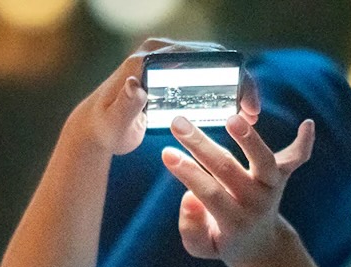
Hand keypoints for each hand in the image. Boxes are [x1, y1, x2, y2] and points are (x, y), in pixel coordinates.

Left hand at [68, 38, 260, 156]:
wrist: (95, 128)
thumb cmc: (104, 129)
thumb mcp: (113, 123)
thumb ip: (123, 105)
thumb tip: (134, 84)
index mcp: (150, 59)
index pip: (200, 58)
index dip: (230, 76)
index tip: (247, 103)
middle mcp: (160, 51)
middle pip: (213, 58)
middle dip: (240, 81)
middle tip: (255, 112)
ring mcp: (167, 60)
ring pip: (213, 66)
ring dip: (236, 85)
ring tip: (251, 114)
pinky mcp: (172, 71)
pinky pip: (206, 74)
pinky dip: (225, 89)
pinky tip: (237, 112)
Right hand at [161, 113, 314, 266]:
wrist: (260, 245)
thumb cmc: (223, 240)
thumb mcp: (202, 247)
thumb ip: (191, 229)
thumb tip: (189, 198)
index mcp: (234, 222)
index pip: (210, 194)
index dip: (188, 174)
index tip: (167, 153)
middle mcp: (256, 202)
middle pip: (228, 170)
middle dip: (201, 146)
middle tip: (178, 123)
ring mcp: (272, 187)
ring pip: (265, 162)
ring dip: (250, 139)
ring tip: (232, 117)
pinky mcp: (282, 176)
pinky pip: (296, 159)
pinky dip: (304, 143)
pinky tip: (307, 125)